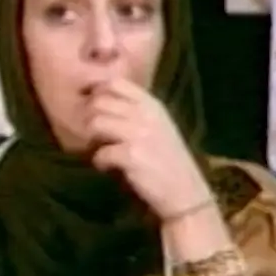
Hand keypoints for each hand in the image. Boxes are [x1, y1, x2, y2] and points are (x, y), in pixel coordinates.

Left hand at [85, 79, 211, 220]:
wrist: (186, 192)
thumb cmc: (169, 160)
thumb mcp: (158, 126)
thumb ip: (135, 111)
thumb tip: (100, 102)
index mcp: (152, 104)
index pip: (115, 82)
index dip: (98, 94)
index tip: (96, 110)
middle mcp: (145, 114)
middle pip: (99, 101)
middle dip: (90, 118)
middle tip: (94, 134)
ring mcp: (138, 133)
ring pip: (95, 123)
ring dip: (91, 139)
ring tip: (100, 150)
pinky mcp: (132, 155)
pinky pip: (100, 152)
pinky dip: (99, 162)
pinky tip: (107, 167)